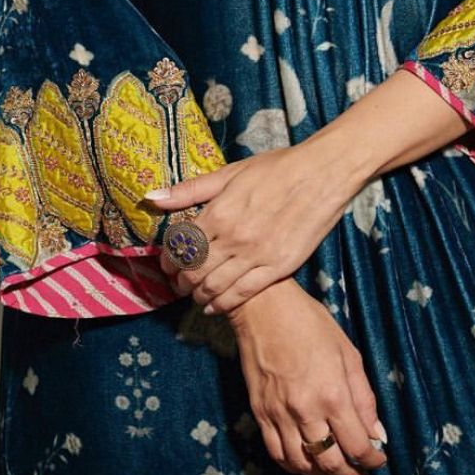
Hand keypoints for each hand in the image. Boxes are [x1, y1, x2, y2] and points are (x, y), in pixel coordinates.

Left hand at [142, 141, 352, 314]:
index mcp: (220, 212)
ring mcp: (256, 255)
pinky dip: (223, 304)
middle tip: (178, 283)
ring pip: (214, 287)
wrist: (322, 174)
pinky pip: (242, 294)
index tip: (168, 263)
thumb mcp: (230, 172)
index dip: (169, 260)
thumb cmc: (277, 168)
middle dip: (180, 281)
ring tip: (195, 295)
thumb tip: (152, 198)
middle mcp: (234, 237)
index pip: (181, 246)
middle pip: (194, 271)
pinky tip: (215, 305)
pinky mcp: (278, 267)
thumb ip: (190, 190)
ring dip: (198, 295)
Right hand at [228, 277, 387, 474]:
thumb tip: (377, 434)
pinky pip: (277, 454)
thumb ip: (364, 397)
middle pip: (330, 463)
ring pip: (302, 465)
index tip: (378, 460)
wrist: (264, 309)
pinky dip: (295, 467)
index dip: (372, 460)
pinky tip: (307, 464)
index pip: (357, 446)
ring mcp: (279, 415)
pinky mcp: (260, 415)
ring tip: (335, 474)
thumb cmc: (311, 324)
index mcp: (332, 394)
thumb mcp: (348, 353)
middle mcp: (305, 411)